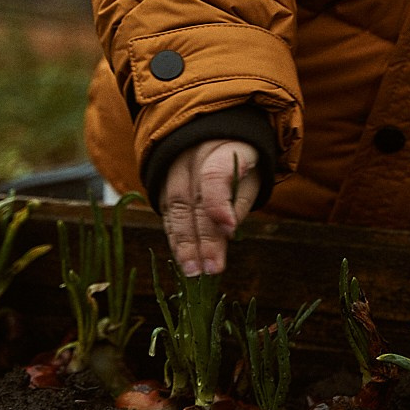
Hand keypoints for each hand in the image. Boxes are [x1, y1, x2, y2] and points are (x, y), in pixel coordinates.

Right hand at [159, 140, 259, 276]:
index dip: (220, 203)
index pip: (215, 174)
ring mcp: (171, 171)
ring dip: (184, 244)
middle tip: (210, 268)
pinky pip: (166, 214)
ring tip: (193, 271)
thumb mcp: (248, 177)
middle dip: (202, 237)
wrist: (209, 138)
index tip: (230, 229)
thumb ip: (237, 205)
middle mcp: (190, 157)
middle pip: (193, 200)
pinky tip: (183, 259)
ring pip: (175, 209)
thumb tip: (225, 235)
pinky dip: (175, 238)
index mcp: (221, 148)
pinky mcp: (161, 186)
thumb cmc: (237, 164)